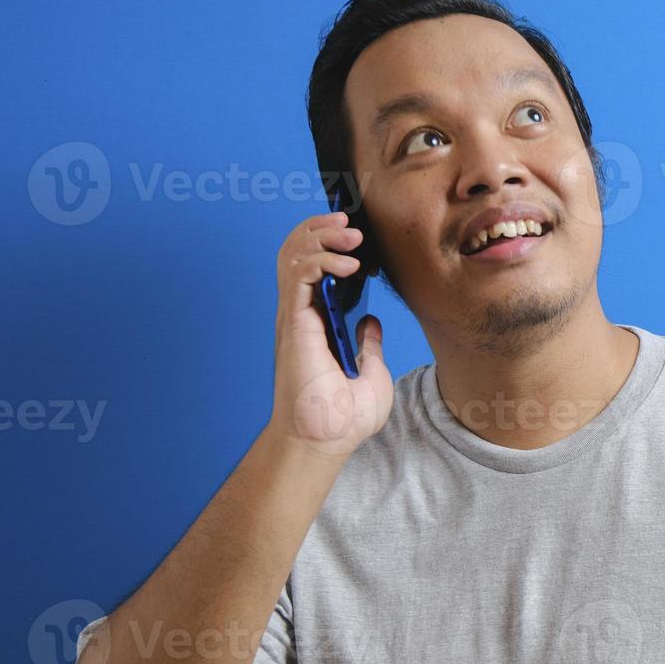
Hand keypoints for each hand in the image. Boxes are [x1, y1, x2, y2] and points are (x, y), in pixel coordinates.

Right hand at [267, 211, 393, 457]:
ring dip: (320, 234)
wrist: (326, 441)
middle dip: (321, 228)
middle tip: (351, 223)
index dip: (329, 243)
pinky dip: (321, 259)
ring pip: (293, 254)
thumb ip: (369, 346)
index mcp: (317, 323)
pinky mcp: (294, 323)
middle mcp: (301, 315)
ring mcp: (295, 317)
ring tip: (350, 234)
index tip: (358, 236)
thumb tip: (369, 324)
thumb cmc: (343, 419)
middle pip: (297, 251)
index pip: (313, 267)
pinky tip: (347, 264)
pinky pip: (298, 275)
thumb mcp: (371, 374)